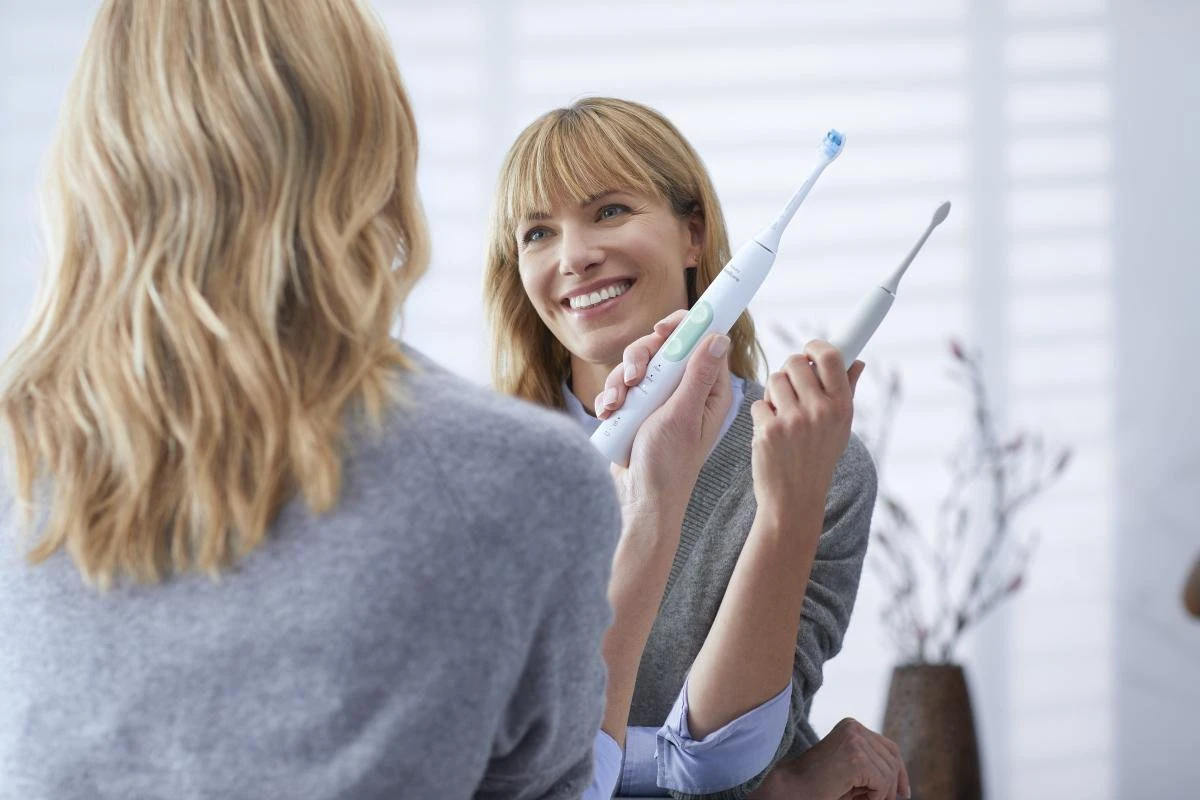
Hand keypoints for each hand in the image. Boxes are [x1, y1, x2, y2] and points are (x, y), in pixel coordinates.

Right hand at [597, 310, 730, 525]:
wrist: (639, 499)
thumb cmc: (669, 464)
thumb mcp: (683, 415)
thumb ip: (697, 375)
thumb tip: (718, 336)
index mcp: (708, 390)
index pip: (702, 342)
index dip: (683, 328)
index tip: (662, 329)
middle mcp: (685, 390)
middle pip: (664, 347)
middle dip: (642, 357)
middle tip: (635, 376)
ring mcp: (660, 398)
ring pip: (637, 365)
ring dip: (621, 380)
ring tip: (616, 404)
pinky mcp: (638, 408)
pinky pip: (622, 386)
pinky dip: (612, 396)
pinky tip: (608, 413)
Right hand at [749, 718, 909, 799]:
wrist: (791, 789)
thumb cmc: (818, 785)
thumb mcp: (852, 771)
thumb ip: (872, 767)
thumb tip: (903, 786)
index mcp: (852, 727)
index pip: (889, 747)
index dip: (900, 771)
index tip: (903, 793)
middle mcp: (854, 728)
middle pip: (893, 758)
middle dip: (894, 784)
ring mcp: (855, 740)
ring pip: (889, 772)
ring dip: (882, 793)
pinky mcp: (855, 757)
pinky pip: (882, 781)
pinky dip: (876, 796)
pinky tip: (858, 798)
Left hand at [750, 341, 863, 528]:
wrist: (795, 498)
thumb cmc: (818, 458)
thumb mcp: (840, 427)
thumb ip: (847, 391)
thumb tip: (857, 361)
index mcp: (841, 406)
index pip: (830, 357)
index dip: (816, 346)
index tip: (809, 349)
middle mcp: (820, 411)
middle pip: (795, 362)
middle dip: (789, 371)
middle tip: (790, 388)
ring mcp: (794, 421)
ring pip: (774, 380)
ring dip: (773, 393)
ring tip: (782, 414)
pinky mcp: (769, 430)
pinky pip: (758, 403)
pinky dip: (761, 415)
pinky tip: (771, 433)